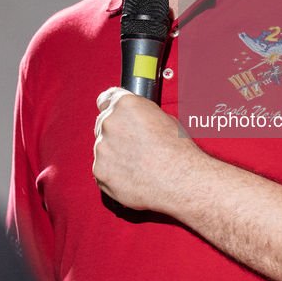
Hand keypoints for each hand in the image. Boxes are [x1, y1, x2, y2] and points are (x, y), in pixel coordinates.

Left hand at [93, 87, 200, 212]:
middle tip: (134, 147)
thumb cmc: (179, 152)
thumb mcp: (165, 119)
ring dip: (114, 155)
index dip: (111, 108)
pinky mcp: (100, 171)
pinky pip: (102, 170)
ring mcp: (102, 148)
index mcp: (126, 105)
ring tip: (137, 165)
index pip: (105, 99)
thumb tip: (136, 119)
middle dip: (115, 135)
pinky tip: (132, 176)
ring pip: (103, 149)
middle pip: (103, 125)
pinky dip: (113, 174)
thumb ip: (141, 115)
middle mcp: (110, 122)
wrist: (181, 181)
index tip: (113, 115)